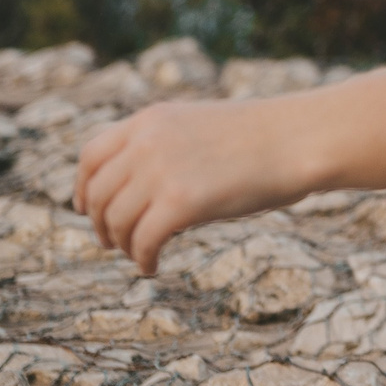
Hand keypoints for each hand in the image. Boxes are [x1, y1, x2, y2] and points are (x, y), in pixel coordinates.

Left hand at [74, 65, 385, 273]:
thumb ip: (166, 146)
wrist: (302, 137)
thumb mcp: (202, 127)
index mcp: (151, 119)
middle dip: (102, 223)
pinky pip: (143, 242)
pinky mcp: (180, 203)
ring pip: (117, 221)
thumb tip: (142, 185)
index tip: (88, 208)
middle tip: (114, 242)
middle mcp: (147, 142)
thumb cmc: (265, 136)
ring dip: (123, 243)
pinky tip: (154, 266)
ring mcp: (161, 172)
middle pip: (99, 193)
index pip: (91, 155)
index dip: (83, 187)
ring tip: (140, 254)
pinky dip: (142, 259)